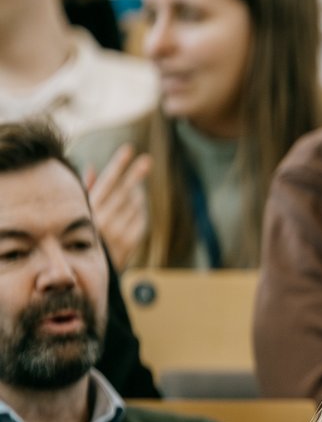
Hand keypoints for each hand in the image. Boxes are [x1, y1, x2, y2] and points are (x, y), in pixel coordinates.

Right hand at [86, 145, 150, 269]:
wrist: (85, 272)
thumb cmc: (74, 237)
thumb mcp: (76, 213)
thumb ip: (85, 191)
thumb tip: (91, 167)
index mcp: (88, 210)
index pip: (107, 182)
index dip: (119, 164)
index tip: (129, 149)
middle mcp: (103, 221)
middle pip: (125, 191)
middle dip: (136, 174)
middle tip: (147, 160)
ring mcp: (118, 233)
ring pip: (135, 205)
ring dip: (138, 193)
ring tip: (137, 184)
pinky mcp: (130, 243)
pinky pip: (141, 220)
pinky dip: (141, 210)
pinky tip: (138, 205)